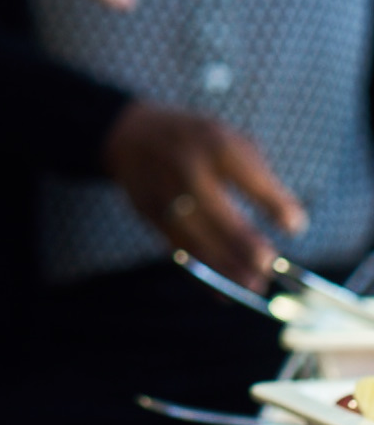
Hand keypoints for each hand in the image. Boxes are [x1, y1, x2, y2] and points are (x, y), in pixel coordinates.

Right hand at [104, 99, 306, 289]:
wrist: (129, 134)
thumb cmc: (194, 140)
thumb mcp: (228, 138)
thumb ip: (260, 176)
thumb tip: (292, 223)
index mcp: (214, 144)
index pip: (250, 179)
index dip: (275, 204)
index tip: (294, 226)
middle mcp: (186, 169)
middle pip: (219, 213)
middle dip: (246, 243)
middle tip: (269, 263)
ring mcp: (164, 192)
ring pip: (197, 238)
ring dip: (226, 266)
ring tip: (254, 283)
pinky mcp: (150, 213)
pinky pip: (178, 248)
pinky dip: (201, 273)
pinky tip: (223, 291)